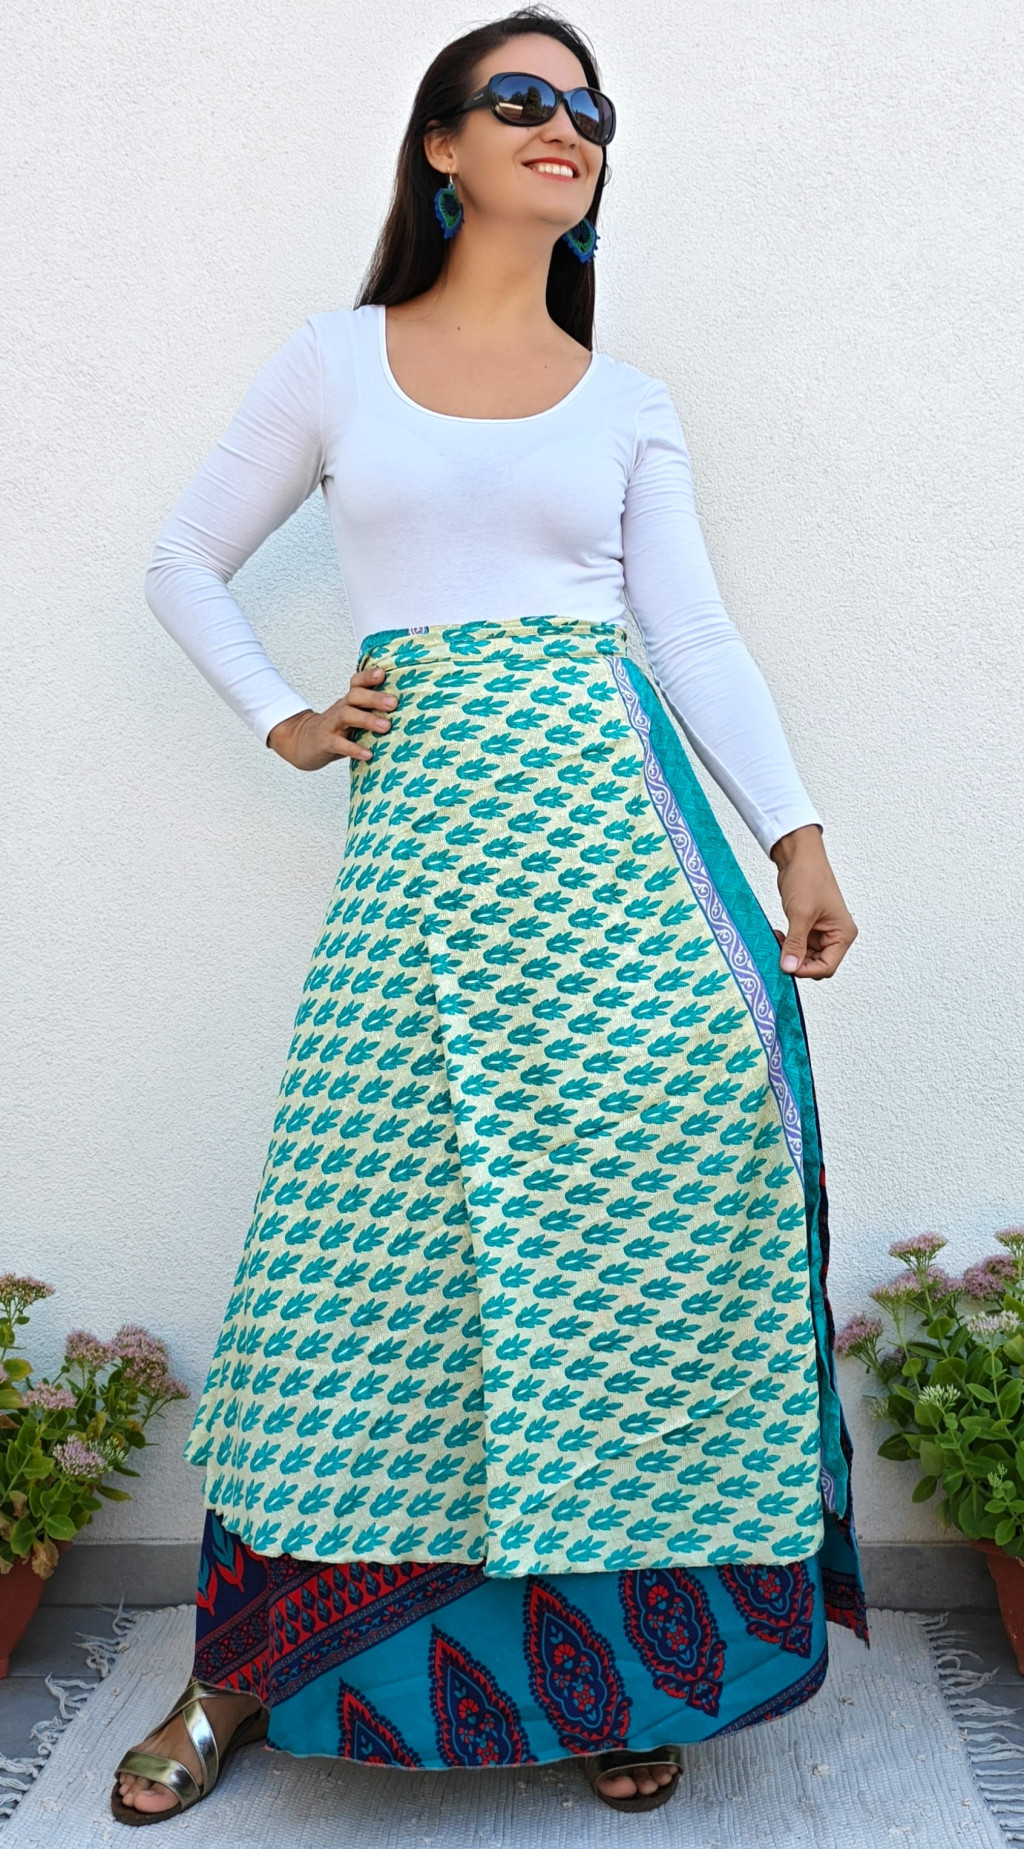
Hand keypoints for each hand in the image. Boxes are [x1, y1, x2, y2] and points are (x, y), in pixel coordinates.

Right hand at [266, 666, 395, 769]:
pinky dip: (354, 749)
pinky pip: (339, 744)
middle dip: (375, 698)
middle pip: (355, 696)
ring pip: (347, 716)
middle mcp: (341, 709)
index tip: (383, 674)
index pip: (357, 683)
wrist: (302, 742)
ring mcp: (331, 725)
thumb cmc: (336, 730)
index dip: (368, 676)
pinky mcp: (325, 743)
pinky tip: (368, 754)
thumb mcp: (352, 717)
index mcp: (349, 702)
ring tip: (386, 727)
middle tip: (394, 703)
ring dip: (367, 720)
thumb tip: (407, 712)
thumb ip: (372, 712)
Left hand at [768, 825, 857, 978]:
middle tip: (779, 955)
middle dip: (797, 962)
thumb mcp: (801, 914)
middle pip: (816, 965)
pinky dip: (787, 945)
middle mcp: (835, 935)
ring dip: (789, 953)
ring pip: (805, 957)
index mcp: (842, 934)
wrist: (799, 857)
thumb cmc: (808, 878)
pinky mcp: (808, 927)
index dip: (806, 970)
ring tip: (776, 942)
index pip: (826, 967)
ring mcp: (821, 932)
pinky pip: (798, 945)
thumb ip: (796, 943)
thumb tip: (789, 967)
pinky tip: (777, 935)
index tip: (787, 965)